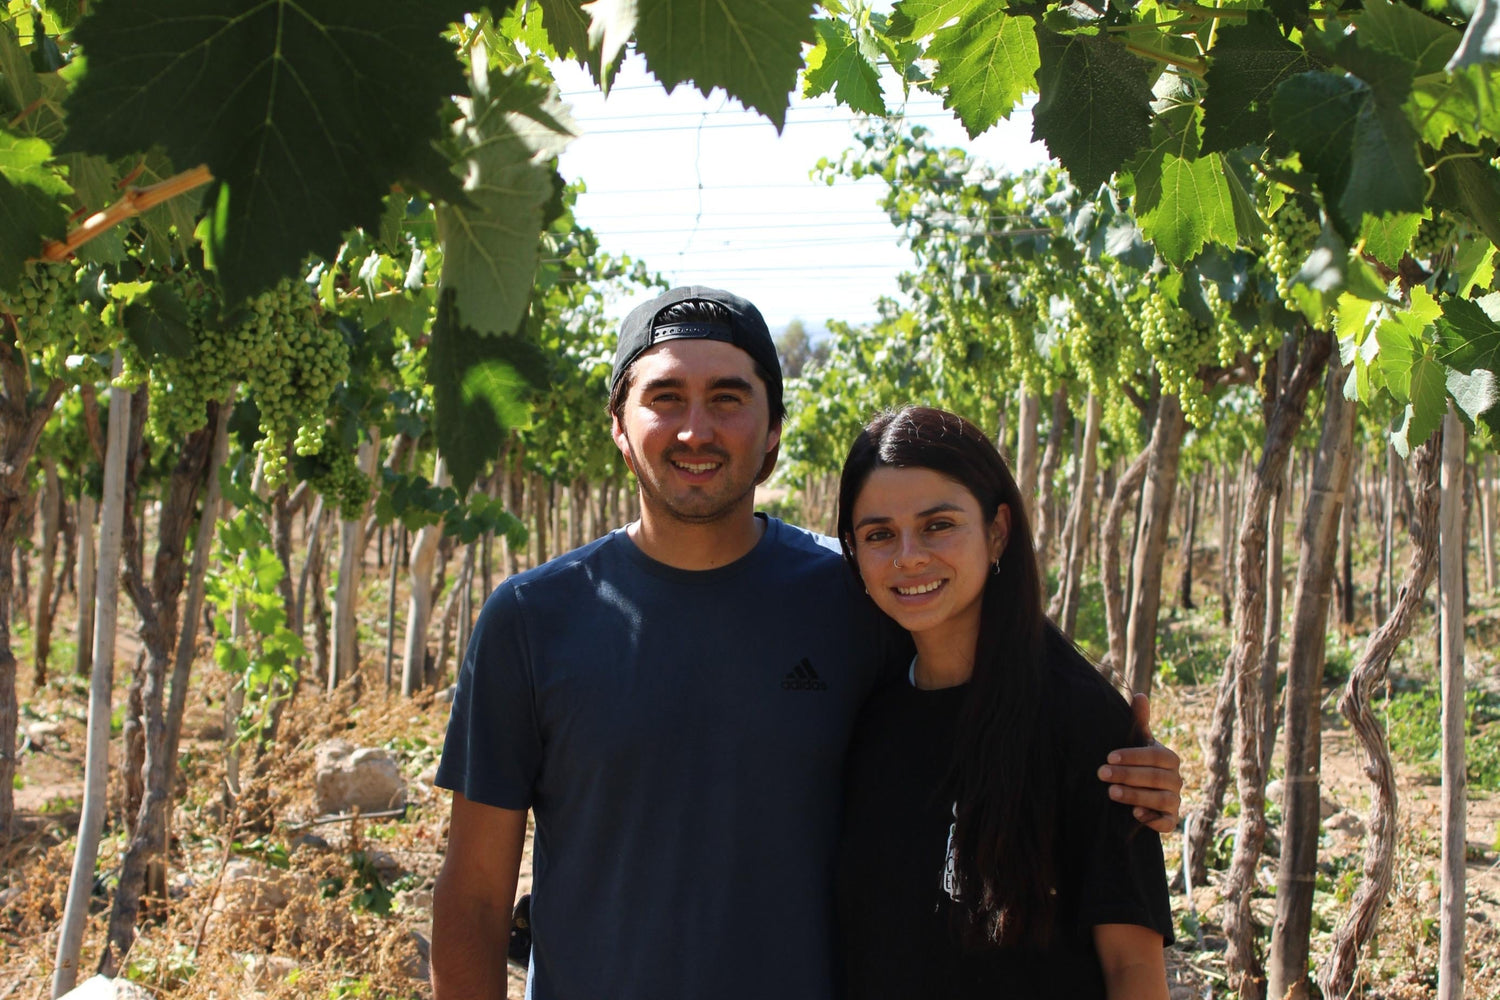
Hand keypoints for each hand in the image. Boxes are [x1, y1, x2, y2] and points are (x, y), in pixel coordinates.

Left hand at [1096, 693, 1182, 833]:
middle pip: (1155, 777)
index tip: (1109, 757)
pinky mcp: (1170, 820)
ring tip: (1111, 793)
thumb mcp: (1138, 742)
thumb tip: (1140, 694)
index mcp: (1169, 758)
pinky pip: (1167, 823)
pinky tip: (1136, 816)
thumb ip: (1139, 722)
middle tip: (1102, 774)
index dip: (1133, 756)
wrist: (1144, 793)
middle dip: (1127, 775)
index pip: (1155, 756)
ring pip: (1160, 799)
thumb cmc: (1138, 762)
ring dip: (1135, 796)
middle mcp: (1176, 779)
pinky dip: (1153, 820)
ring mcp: (1175, 801)